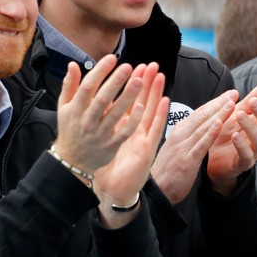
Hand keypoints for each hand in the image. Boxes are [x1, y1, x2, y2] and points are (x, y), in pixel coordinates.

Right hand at [53, 57, 145, 173]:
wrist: (72, 161)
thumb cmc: (70, 130)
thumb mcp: (64, 108)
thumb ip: (70, 86)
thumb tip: (72, 65)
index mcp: (75, 109)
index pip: (87, 87)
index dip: (100, 71)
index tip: (112, 58)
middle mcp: (87, 121)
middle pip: (102, 99)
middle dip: (115, 82)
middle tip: (128, 67)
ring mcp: (99, 134)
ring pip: (115, 114)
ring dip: (128, 97)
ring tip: (140, 81)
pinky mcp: (111, 145)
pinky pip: (123, 132)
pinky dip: (132, 121)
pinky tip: (141, 107)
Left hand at [93, 63, 168, 222]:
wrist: (112, 193)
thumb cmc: (106, 169)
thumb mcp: (100, 142)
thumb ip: (98, 122)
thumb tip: (90, 104)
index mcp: (122, 128)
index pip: (128, 101)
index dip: (132, 85)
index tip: (134, 67)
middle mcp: (135, 131)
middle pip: (142, 102)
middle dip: (146, 83)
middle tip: (151, 64)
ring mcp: (143, 139)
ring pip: (151, 112)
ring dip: (156, 93)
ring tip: (160, 75)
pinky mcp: (148, 150)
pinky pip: (155, 129)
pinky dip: (161, 115)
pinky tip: (165, 101)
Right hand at [150, 90, 237, 203]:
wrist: (156, 191)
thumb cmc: (167, 170)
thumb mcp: (177, 148)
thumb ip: (188, 137)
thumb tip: (201, 127)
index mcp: (178, 131)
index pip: (199, 113)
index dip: (214, 102)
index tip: (228, 94)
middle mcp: (180, 135)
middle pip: (202, 115)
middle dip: (219, 102)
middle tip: (234, 93)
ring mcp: (183, 147)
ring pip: (203, 126)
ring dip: (219, 113)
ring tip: (232, 102)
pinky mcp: (187, 160)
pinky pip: (201, 144)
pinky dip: (211, 133)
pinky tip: (220, 124)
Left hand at [206, 81, 256, 194]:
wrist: (212, 159)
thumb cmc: (227, 134)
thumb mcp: (238, 114)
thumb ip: (252, 101)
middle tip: (252, 101)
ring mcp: (254, 152)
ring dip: (250, 126)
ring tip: (239, 115)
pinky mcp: (243, 164)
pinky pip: (246, 155)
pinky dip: (241, 145)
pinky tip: (234, 135)